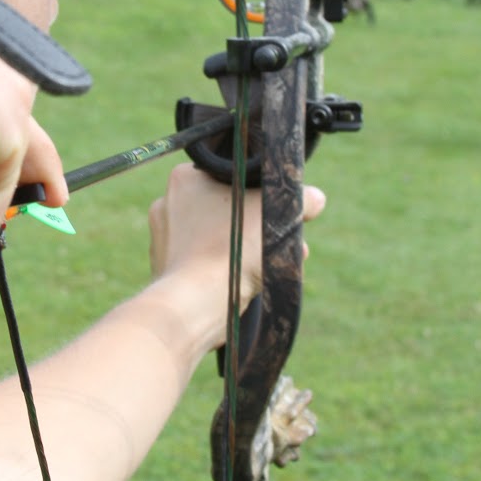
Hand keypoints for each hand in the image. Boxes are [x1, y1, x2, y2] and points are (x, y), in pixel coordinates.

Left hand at [147, 166, 325, 354]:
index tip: (282, 206)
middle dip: (262, 224)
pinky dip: (230, 267)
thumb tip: (316, 199)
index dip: (261, 190)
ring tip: (279, 262)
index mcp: (185, 179)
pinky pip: (208, 261)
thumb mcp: (277, 214)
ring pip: (220, 237)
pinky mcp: (170, 271)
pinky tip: (254, 280)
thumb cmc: (230, 249)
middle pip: (228, 208)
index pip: (231, 175)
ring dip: (251, 247)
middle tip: (288, 238)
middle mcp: (168, 205)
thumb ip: (301, 200)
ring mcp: (165, 241)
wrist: (194, 305)